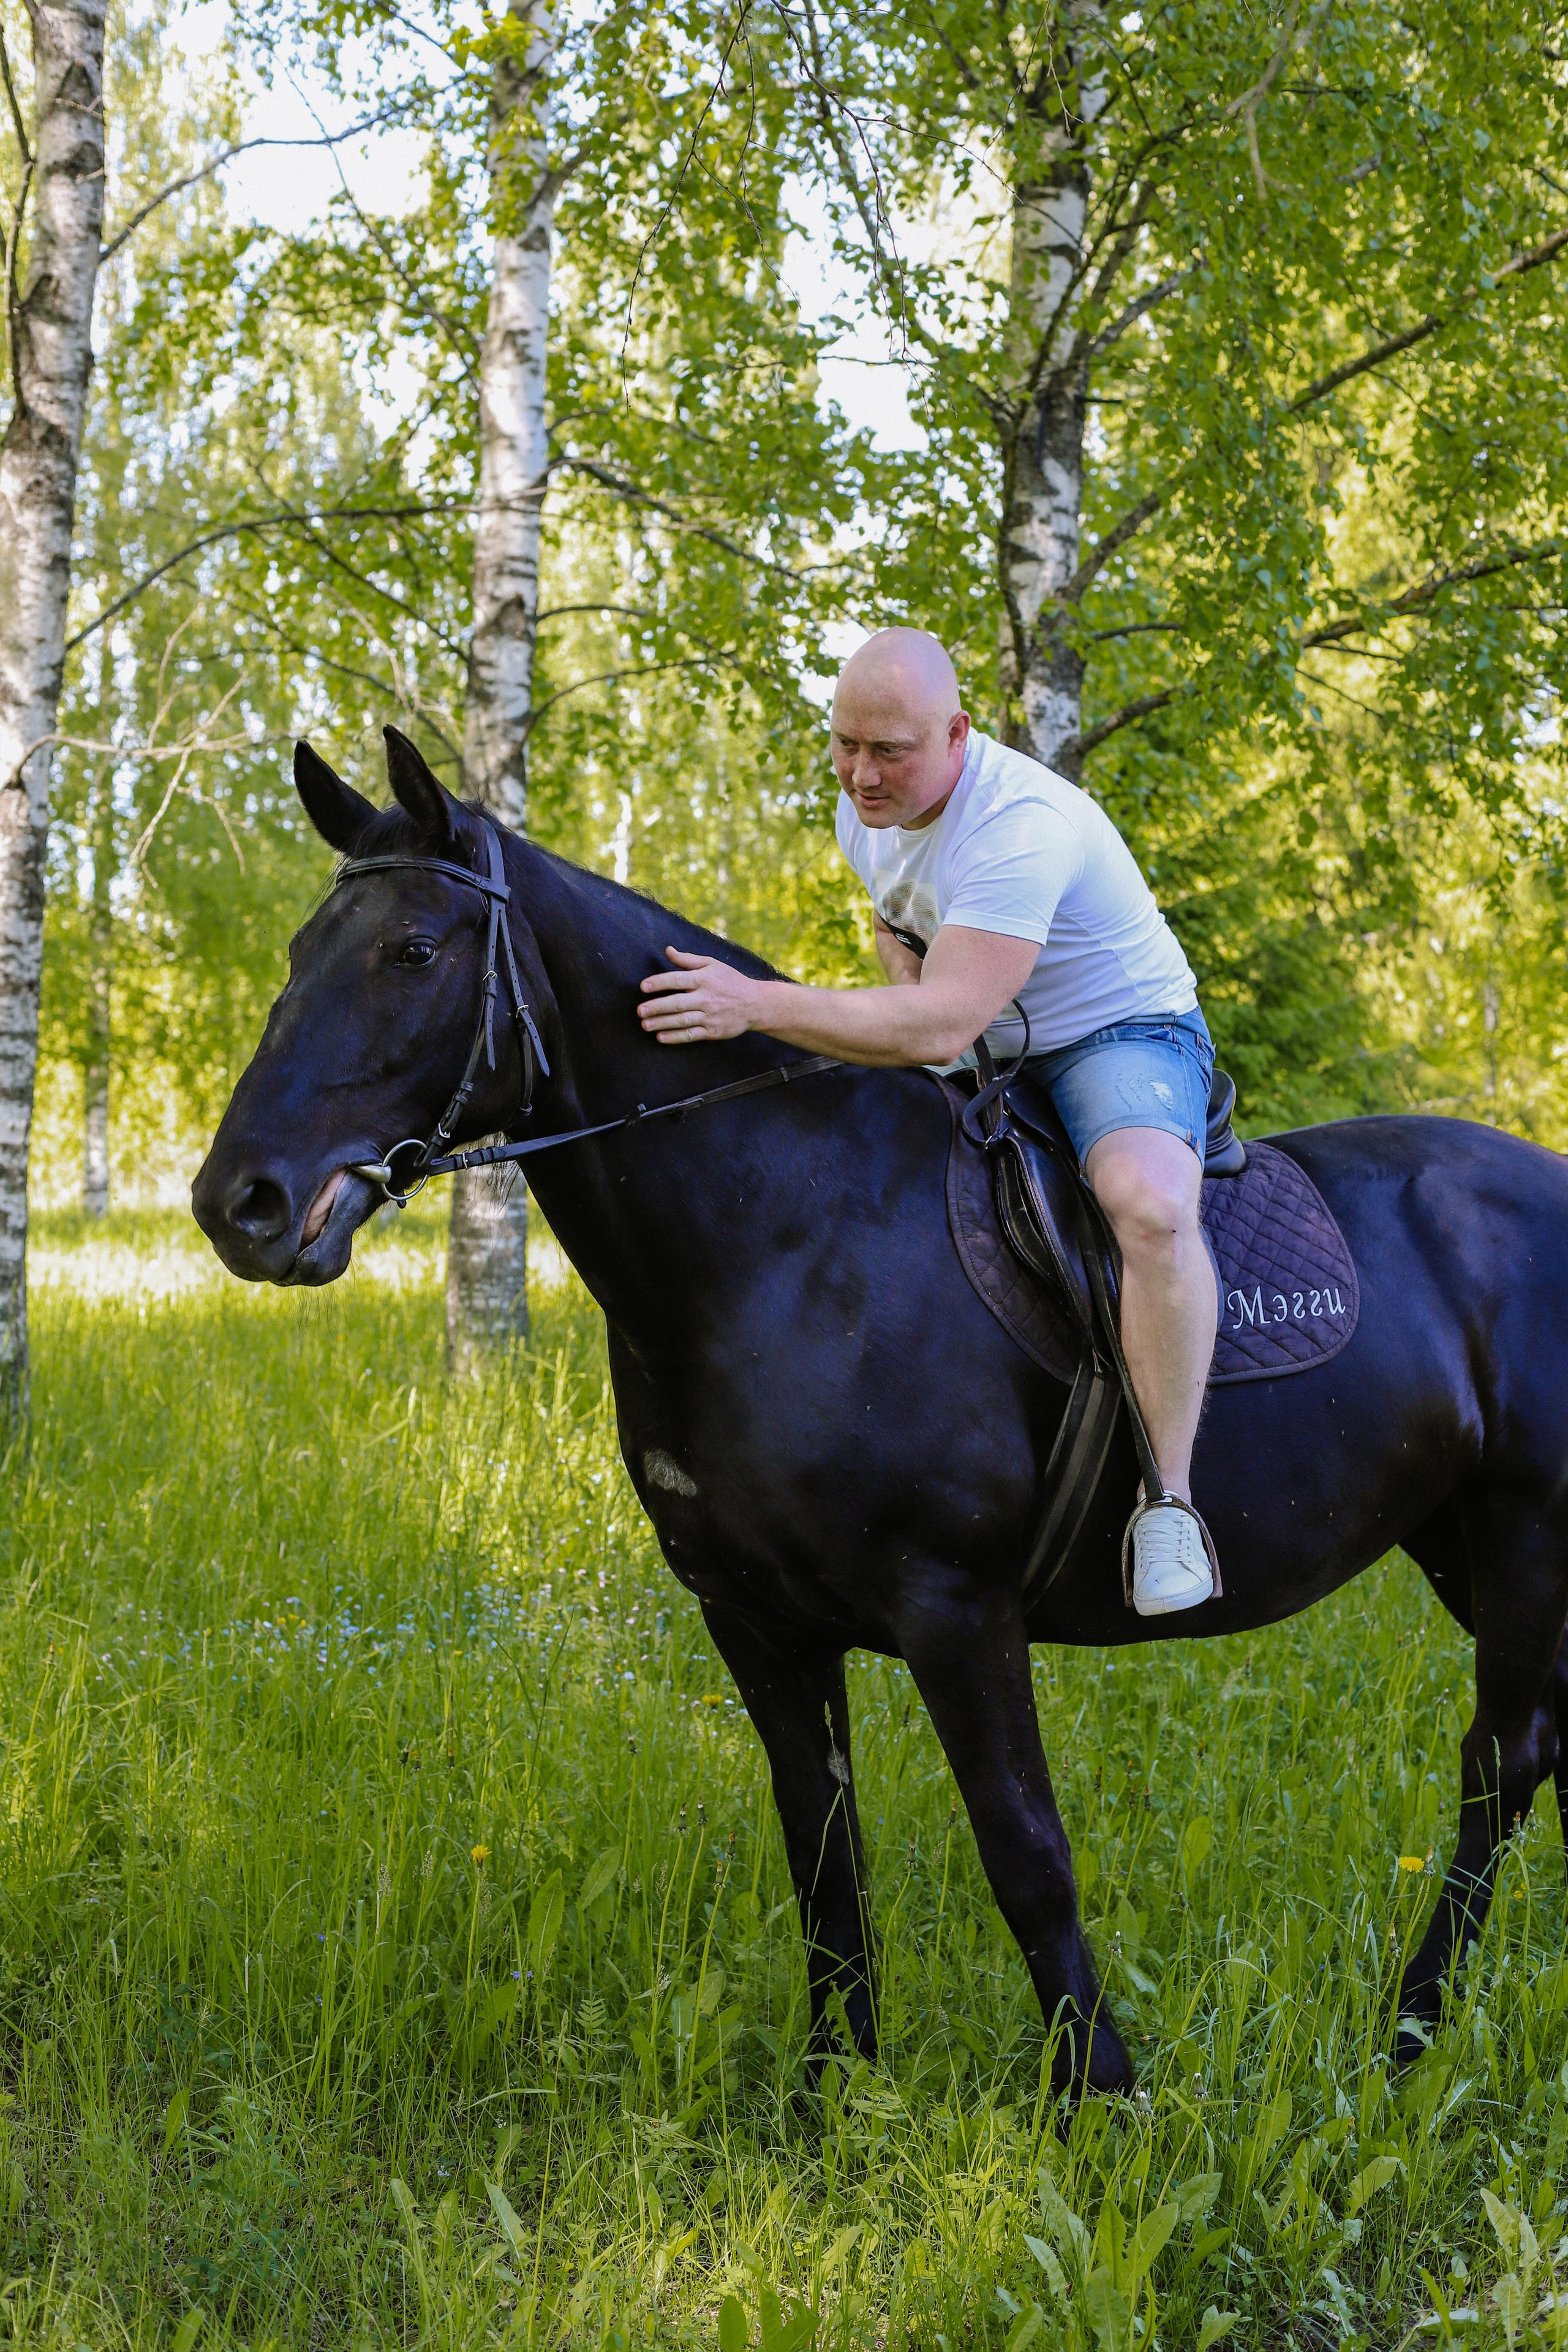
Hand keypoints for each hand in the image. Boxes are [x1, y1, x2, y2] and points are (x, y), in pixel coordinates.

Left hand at [638, 947, 761, 1043]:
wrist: (755, 1004)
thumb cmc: (731, 981)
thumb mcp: (712, 964)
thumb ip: (688, 959)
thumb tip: (668, 950)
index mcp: (704, 979)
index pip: (677, 979)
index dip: (659, 983)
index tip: (643, 987)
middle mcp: (706, 997)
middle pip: (677, 1003)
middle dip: (657, 1007)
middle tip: (640, 1010)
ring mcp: (710, 1016)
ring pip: (682, 1020)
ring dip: (662, 1023)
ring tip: (645, 1025)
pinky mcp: (713, 1032)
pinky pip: (691, 1035)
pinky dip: (675, 1037)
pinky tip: (661, 1037)